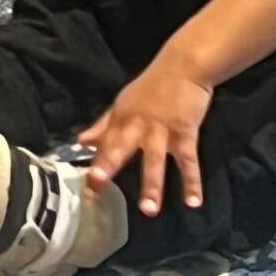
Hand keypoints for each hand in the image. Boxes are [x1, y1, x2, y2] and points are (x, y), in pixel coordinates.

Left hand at [77, 49, 213, 217]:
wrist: (184, 65)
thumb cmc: (153, 86)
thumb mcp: (123, 102)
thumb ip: (103, 125)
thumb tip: (81, 141)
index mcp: (121, 118)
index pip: (104, 144)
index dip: (96, 164)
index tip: (88, 189)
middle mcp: (137, 124)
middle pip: (120, 147)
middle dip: (109, 165)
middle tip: (98, 186)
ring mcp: (161, 129)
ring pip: (154, 159)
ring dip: (152, 185)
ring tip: (148, 210)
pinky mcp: (184, 132)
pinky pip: (188, 160)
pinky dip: (192, 181)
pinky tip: (193, 202)